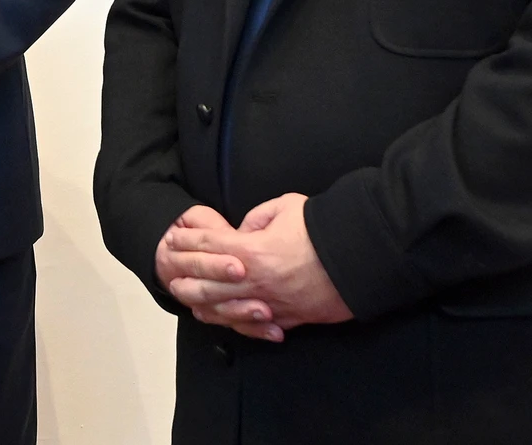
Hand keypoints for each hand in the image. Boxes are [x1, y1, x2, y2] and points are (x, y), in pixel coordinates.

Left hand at [164, 193, 352, 337]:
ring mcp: (269, 304)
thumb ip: (259, 216)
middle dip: (183, 277)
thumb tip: (245, 228)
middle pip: (206, 284)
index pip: (208, 245)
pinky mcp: (287, 319)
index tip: (173, 236)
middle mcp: (254, 282)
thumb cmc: (324, 229)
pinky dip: (232, 322)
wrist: (362, 260)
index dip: (187, 240)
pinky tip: (220, 318)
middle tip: (169, 271)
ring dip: (200, 303)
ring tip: (186, 297)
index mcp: (252, 251)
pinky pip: (252, 325)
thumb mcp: (288, 207)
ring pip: (224, 309)